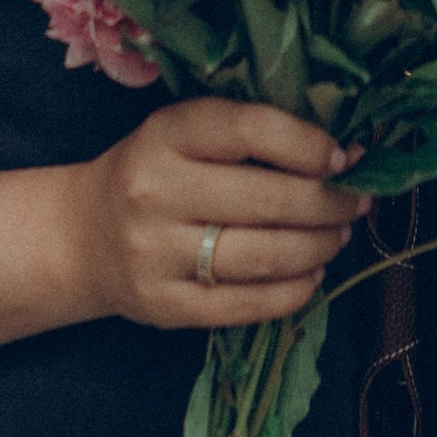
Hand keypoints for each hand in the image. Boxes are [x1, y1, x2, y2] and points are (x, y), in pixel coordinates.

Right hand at [72, 97, 368, 328]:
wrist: (82, 235)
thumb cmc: (153, 173)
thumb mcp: (184, 134)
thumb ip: (249, 136)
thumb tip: (342, 155)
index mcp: (165, 134)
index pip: (250, 130)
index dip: (308, 144)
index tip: (343, 156)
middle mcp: (155, 192)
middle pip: (268, 200)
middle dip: (329, 203)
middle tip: (355, 203)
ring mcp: (156, 254)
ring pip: (264, 255)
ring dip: (318, 247)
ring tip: (337, 236)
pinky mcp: (163, 306)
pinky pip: (246, 305)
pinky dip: (293, 291)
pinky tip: (311, 274)